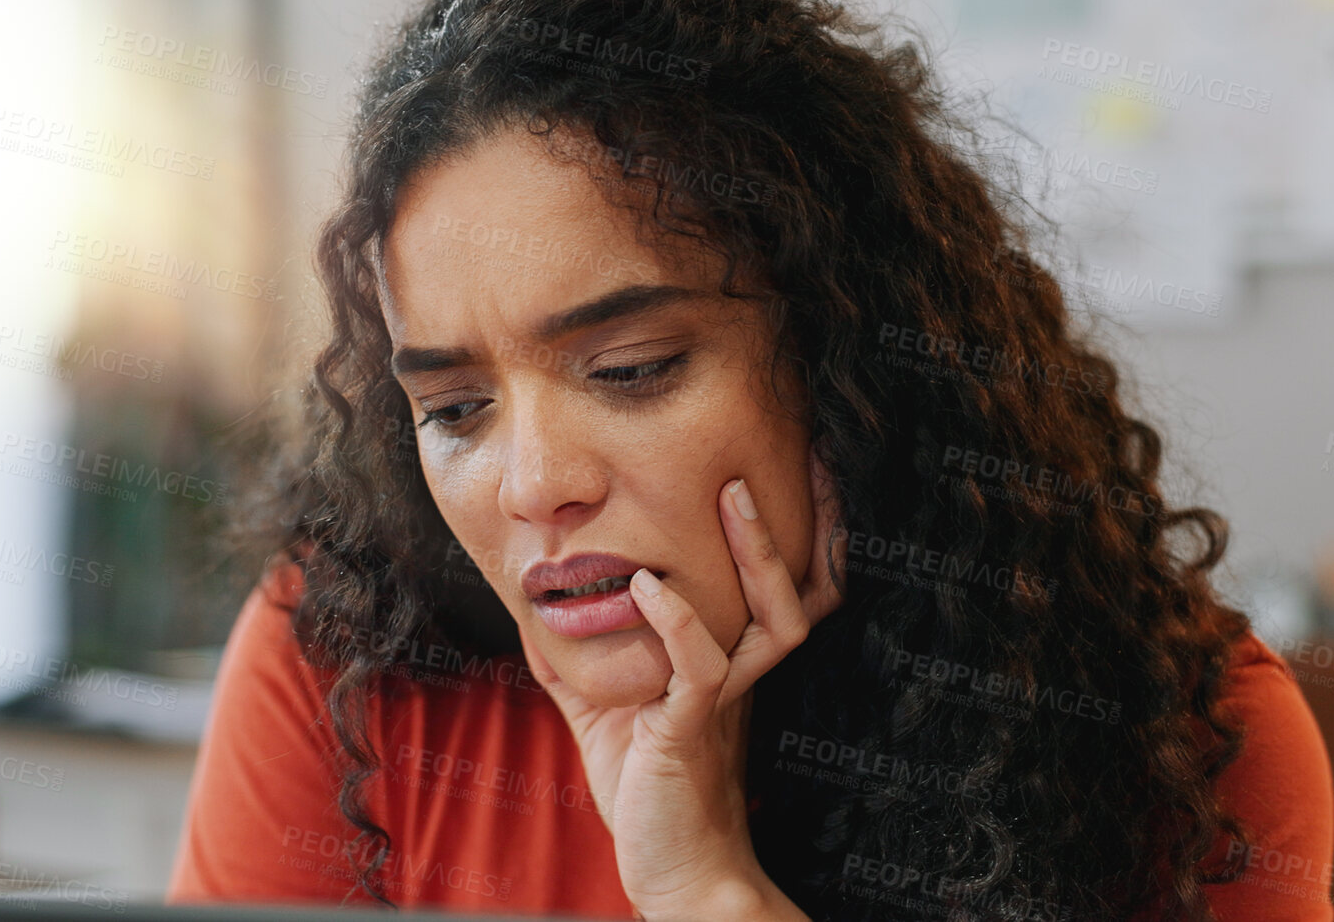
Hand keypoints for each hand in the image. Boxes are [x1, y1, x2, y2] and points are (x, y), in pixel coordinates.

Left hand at [519, 449, 847, 918]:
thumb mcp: (604, 713)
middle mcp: (742, 677)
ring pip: (775, 620)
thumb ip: (578, 662)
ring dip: (757, 556)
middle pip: (801, 590)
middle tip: (788, 460)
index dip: (792, 533)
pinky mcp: (694, 731)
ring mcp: (726, 702)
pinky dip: (679, 622)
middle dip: (802, 525)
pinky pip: (704, 669)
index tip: (781, 469)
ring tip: (731, 498)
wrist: (671, 873)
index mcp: (729, 665)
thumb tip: (532, 612)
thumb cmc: (647, 796)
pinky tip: (650, 585)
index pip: (776, 588)